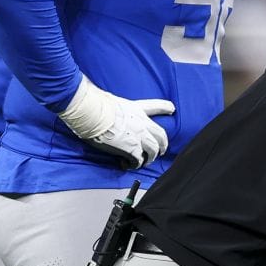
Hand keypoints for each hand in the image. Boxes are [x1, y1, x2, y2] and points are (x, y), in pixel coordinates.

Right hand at [58, 75, 174, 170]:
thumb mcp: (110, 100)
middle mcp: (142, 123)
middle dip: (163, 144)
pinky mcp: (132, 149)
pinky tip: (128, 165)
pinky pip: (138, 160)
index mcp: (136, 109)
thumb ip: (113, 106)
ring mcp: (139, 137)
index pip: (154, 106)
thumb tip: (103, 106)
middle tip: (162, 150)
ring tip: (146, 162)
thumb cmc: (96, 104)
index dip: (165, 107)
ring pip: (153, 150)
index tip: (172, 109)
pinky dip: (135, 165)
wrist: (92, 112)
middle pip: (160, 134)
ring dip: (151, 157)